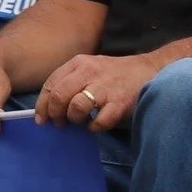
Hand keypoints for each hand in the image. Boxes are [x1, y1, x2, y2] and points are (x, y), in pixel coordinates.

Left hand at [37, 53, 161, 131]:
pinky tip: (95, 125)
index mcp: (79, 63)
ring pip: (76, 108)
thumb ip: (70, 81)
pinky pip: (99, 122)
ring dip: (74, 120)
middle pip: (60, 96)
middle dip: (55, 114)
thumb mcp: (89, 67)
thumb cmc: (114, 73)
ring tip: (80, 122)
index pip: (51, 84)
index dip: (43, 104)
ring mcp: (105, 88)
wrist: (150, 70)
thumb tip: (49, 107)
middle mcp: (90, 73)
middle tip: (60, 124)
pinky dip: (94, 128)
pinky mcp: (120, 103)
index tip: (41, 119)